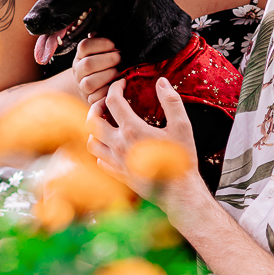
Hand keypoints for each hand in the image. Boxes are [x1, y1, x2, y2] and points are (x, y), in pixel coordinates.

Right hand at [73, 36, 120, 104]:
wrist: (90, 86)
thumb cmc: (102, 65)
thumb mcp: (100, 51)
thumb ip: (103, 43)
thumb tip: (107, 33)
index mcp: (80, 56)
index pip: (84, 46)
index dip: (100, 44)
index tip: (113, 45)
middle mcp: (77, 70)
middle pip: (88, 64)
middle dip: (107, 60)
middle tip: (119, 58)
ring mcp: (81, 86)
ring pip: (90, 83)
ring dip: (107, 76)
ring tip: (117, 72)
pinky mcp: (88, 100)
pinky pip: (96, 98)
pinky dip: (106, 92)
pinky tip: (114, 86)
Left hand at [86, 77, 200, 208]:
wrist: (178, 192)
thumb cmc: (181, 159)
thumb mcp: (182, 126)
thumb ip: (172, 101)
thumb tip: (162, 82)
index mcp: (132, 130)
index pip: (113, 101)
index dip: (115, 87)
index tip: (121, 84)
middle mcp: (119, 145)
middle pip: (92, 121)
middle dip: (96, 106)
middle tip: (105, 102)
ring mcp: (116, 161)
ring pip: (91, 142)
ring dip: (94, 130)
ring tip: (103, 123)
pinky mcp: (118, 174)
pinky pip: (99, 160)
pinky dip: (101, 150)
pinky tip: (110, 146)